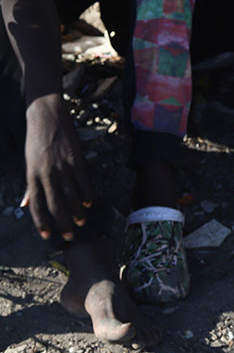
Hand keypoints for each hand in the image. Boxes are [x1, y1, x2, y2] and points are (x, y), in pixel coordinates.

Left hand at [23, 94, 92, 240]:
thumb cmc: (36, 141)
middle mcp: (46, 174)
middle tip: (70, 235)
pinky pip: (83, 182)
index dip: (42, 222)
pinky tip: (89, 203)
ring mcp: (62, 167)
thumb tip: (26, 203)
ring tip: (82, 221)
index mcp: (32, 176)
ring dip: (77, 211)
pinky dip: (87, 194)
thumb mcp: (28, 164)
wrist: (46, 117)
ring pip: (71, 196)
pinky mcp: (76, 160)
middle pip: (55, 205)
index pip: (36, 205)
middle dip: (63, 223)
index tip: (48, 235)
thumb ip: (30, 185)